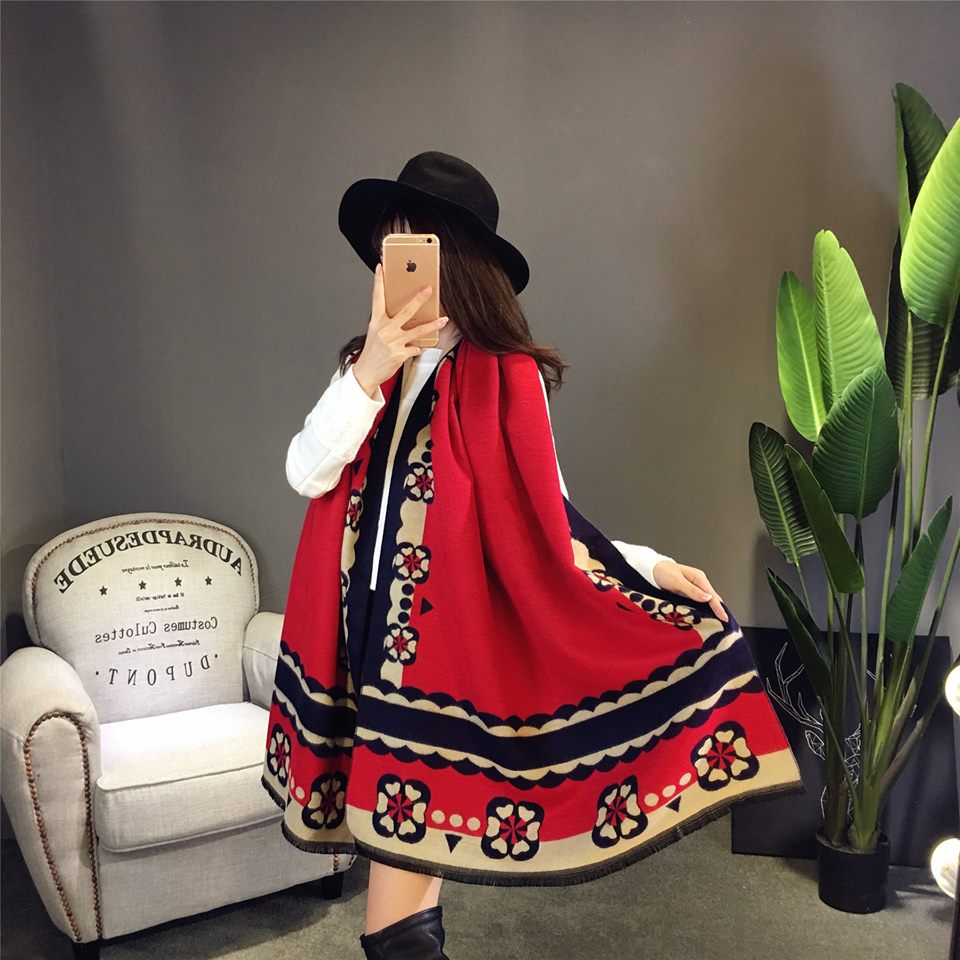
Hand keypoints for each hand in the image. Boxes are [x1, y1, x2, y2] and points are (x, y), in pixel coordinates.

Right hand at [352, 262, 448, 396]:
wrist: (366, 372)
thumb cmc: (372, 352)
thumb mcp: (375, 333)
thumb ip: (387, 323)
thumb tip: (405, 315)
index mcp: (376, 322)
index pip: (377, 298)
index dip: (378, 282)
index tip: (380, 268)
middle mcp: (385, 330)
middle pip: (406, 311)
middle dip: (419, 299)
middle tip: (429, 289)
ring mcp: (393, 342)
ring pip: (418, 330)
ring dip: (433, 325)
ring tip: (444, 320)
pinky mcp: (400, 354)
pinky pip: (416, 348)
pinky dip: (417, 348)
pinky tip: (416, 349)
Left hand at [652, 560, 727, 622]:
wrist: (653, 570)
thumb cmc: (663, 572)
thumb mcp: (677, 581)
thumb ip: (692, 590)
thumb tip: (707, 598)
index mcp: (699, 578)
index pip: (712, 595)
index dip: (718, 607)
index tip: (724, 618)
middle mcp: (699, 583)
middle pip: (712, 598)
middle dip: (719, 610)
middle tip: (725, 623)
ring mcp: (695, 588)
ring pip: (707, 601)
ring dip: (712, 611)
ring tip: (718, 623)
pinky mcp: (689, 594)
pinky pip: (699, 603)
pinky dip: (704, 610)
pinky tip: (706, 617)